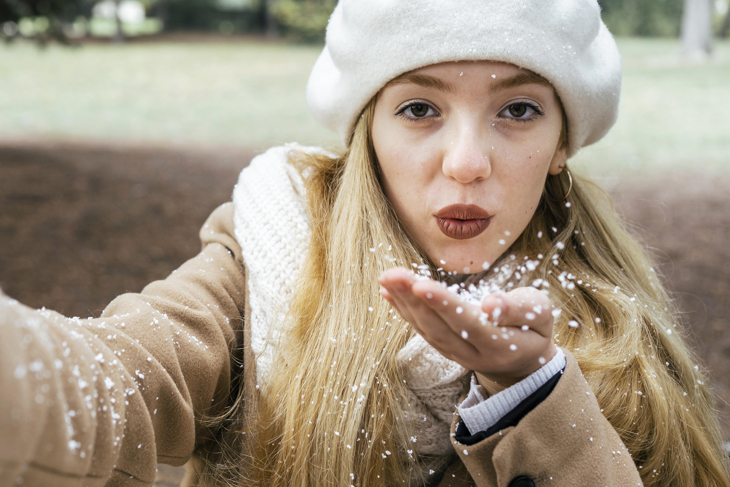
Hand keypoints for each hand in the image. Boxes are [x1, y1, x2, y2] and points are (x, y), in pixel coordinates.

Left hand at [379, 267, 556, 395]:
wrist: (522, 362)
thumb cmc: (533, 329)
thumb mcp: (540, 315)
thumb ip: (518, 309)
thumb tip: (491, 304)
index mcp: (499, 345)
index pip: (466, 324)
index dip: (443, 305)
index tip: (421, 284)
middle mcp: (472, 354)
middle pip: (438, 327)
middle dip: (413, 299)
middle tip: (393, 274)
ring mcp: (455, 354)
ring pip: (425, 329)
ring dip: (403, 302)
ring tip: (387, 277)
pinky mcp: (444, 348)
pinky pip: (420, 329)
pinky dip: (403, 310)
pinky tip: (388, 291)